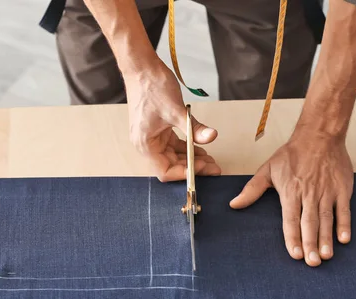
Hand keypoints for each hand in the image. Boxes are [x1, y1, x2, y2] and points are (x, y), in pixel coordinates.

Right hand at [124, 60, 220, 181]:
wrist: (142, 67)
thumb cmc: (151, 87)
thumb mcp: (176, 110)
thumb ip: (194, 128)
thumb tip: (211, 137)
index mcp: (145, 144)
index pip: (166, 170)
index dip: (185, 173)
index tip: (203, 168)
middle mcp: (146, 144)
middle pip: (171, 164)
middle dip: (193, 166)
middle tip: (214, 167)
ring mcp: (152, 137)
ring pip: (174, 155)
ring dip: (191, 158)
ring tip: (211, 159)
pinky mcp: (158, 129)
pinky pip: (173, 144)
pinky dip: (187, 147)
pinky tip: (201, 147)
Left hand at [230, 131, 353, 266]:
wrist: (319, 136)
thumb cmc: (292, 154)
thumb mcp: (268, 170)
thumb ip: (252, 190)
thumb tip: (234, 205)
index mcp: (291, 192)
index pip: (290, 219)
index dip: (292, 237)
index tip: (294, 254)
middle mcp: (309, 194)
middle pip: (309, 223)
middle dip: (310, 243)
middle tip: (311, 263)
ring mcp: (327, 192)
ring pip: (326, 219)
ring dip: (326, 238)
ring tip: (325, 256)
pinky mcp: (342, 189)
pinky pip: (343, 209)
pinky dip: (344, 224)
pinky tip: (343, 239)